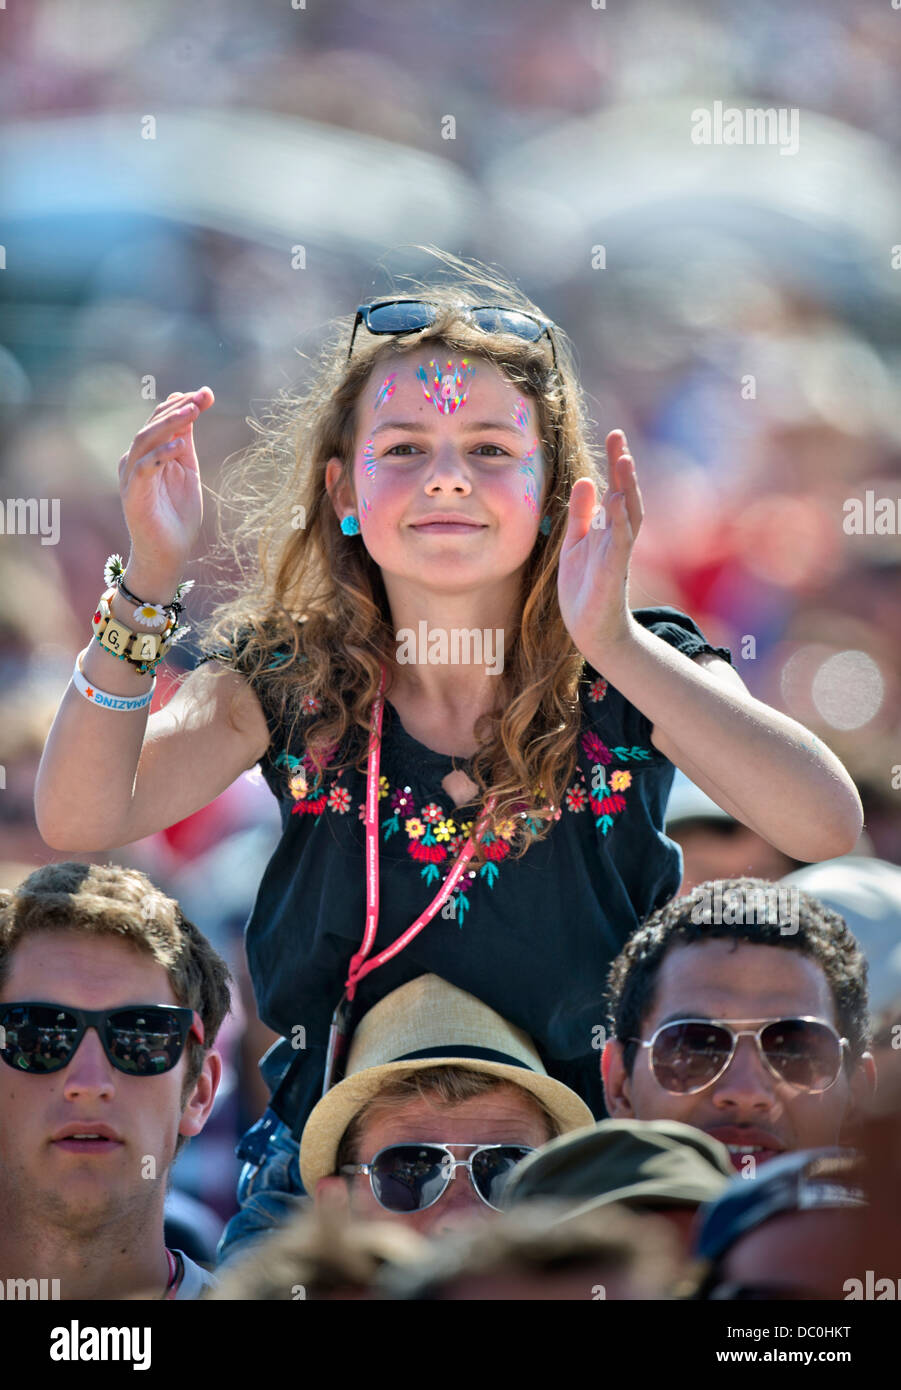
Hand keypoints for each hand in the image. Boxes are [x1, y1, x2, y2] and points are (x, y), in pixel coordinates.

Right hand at [118, 387, 213, 581]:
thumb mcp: (186, 470)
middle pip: (152, 425)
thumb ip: (185, 442)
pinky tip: (180, 446)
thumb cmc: (177, 514)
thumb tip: (192, 408)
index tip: (207, 393)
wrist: (168, 552)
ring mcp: (131, 476)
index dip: (182, 403)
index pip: (161, 420)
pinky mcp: (132, 494)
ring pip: (145, 440)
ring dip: (169, 424)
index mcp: (148, 453)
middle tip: (200, 398)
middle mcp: (135, 460)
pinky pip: (143, 468)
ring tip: (192, 413)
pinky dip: (160, 454)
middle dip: (177, 409)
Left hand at [557, 429, 643, 657]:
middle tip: (619, 437)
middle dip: (623, 467)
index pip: (615, 489)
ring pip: (628, 515)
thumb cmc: (585, 588)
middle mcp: (618, 537)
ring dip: (626, 488)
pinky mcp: (614, 573)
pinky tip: (614, 501)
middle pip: (625, 495)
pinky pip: (620, 543)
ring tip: (623, 460)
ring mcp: (618, 554)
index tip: (614, 435)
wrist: (590, 630)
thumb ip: (581, 514)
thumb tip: (585, 479)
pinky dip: (619, 521)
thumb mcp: (576, 543)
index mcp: (608, 529)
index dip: (615, 464)